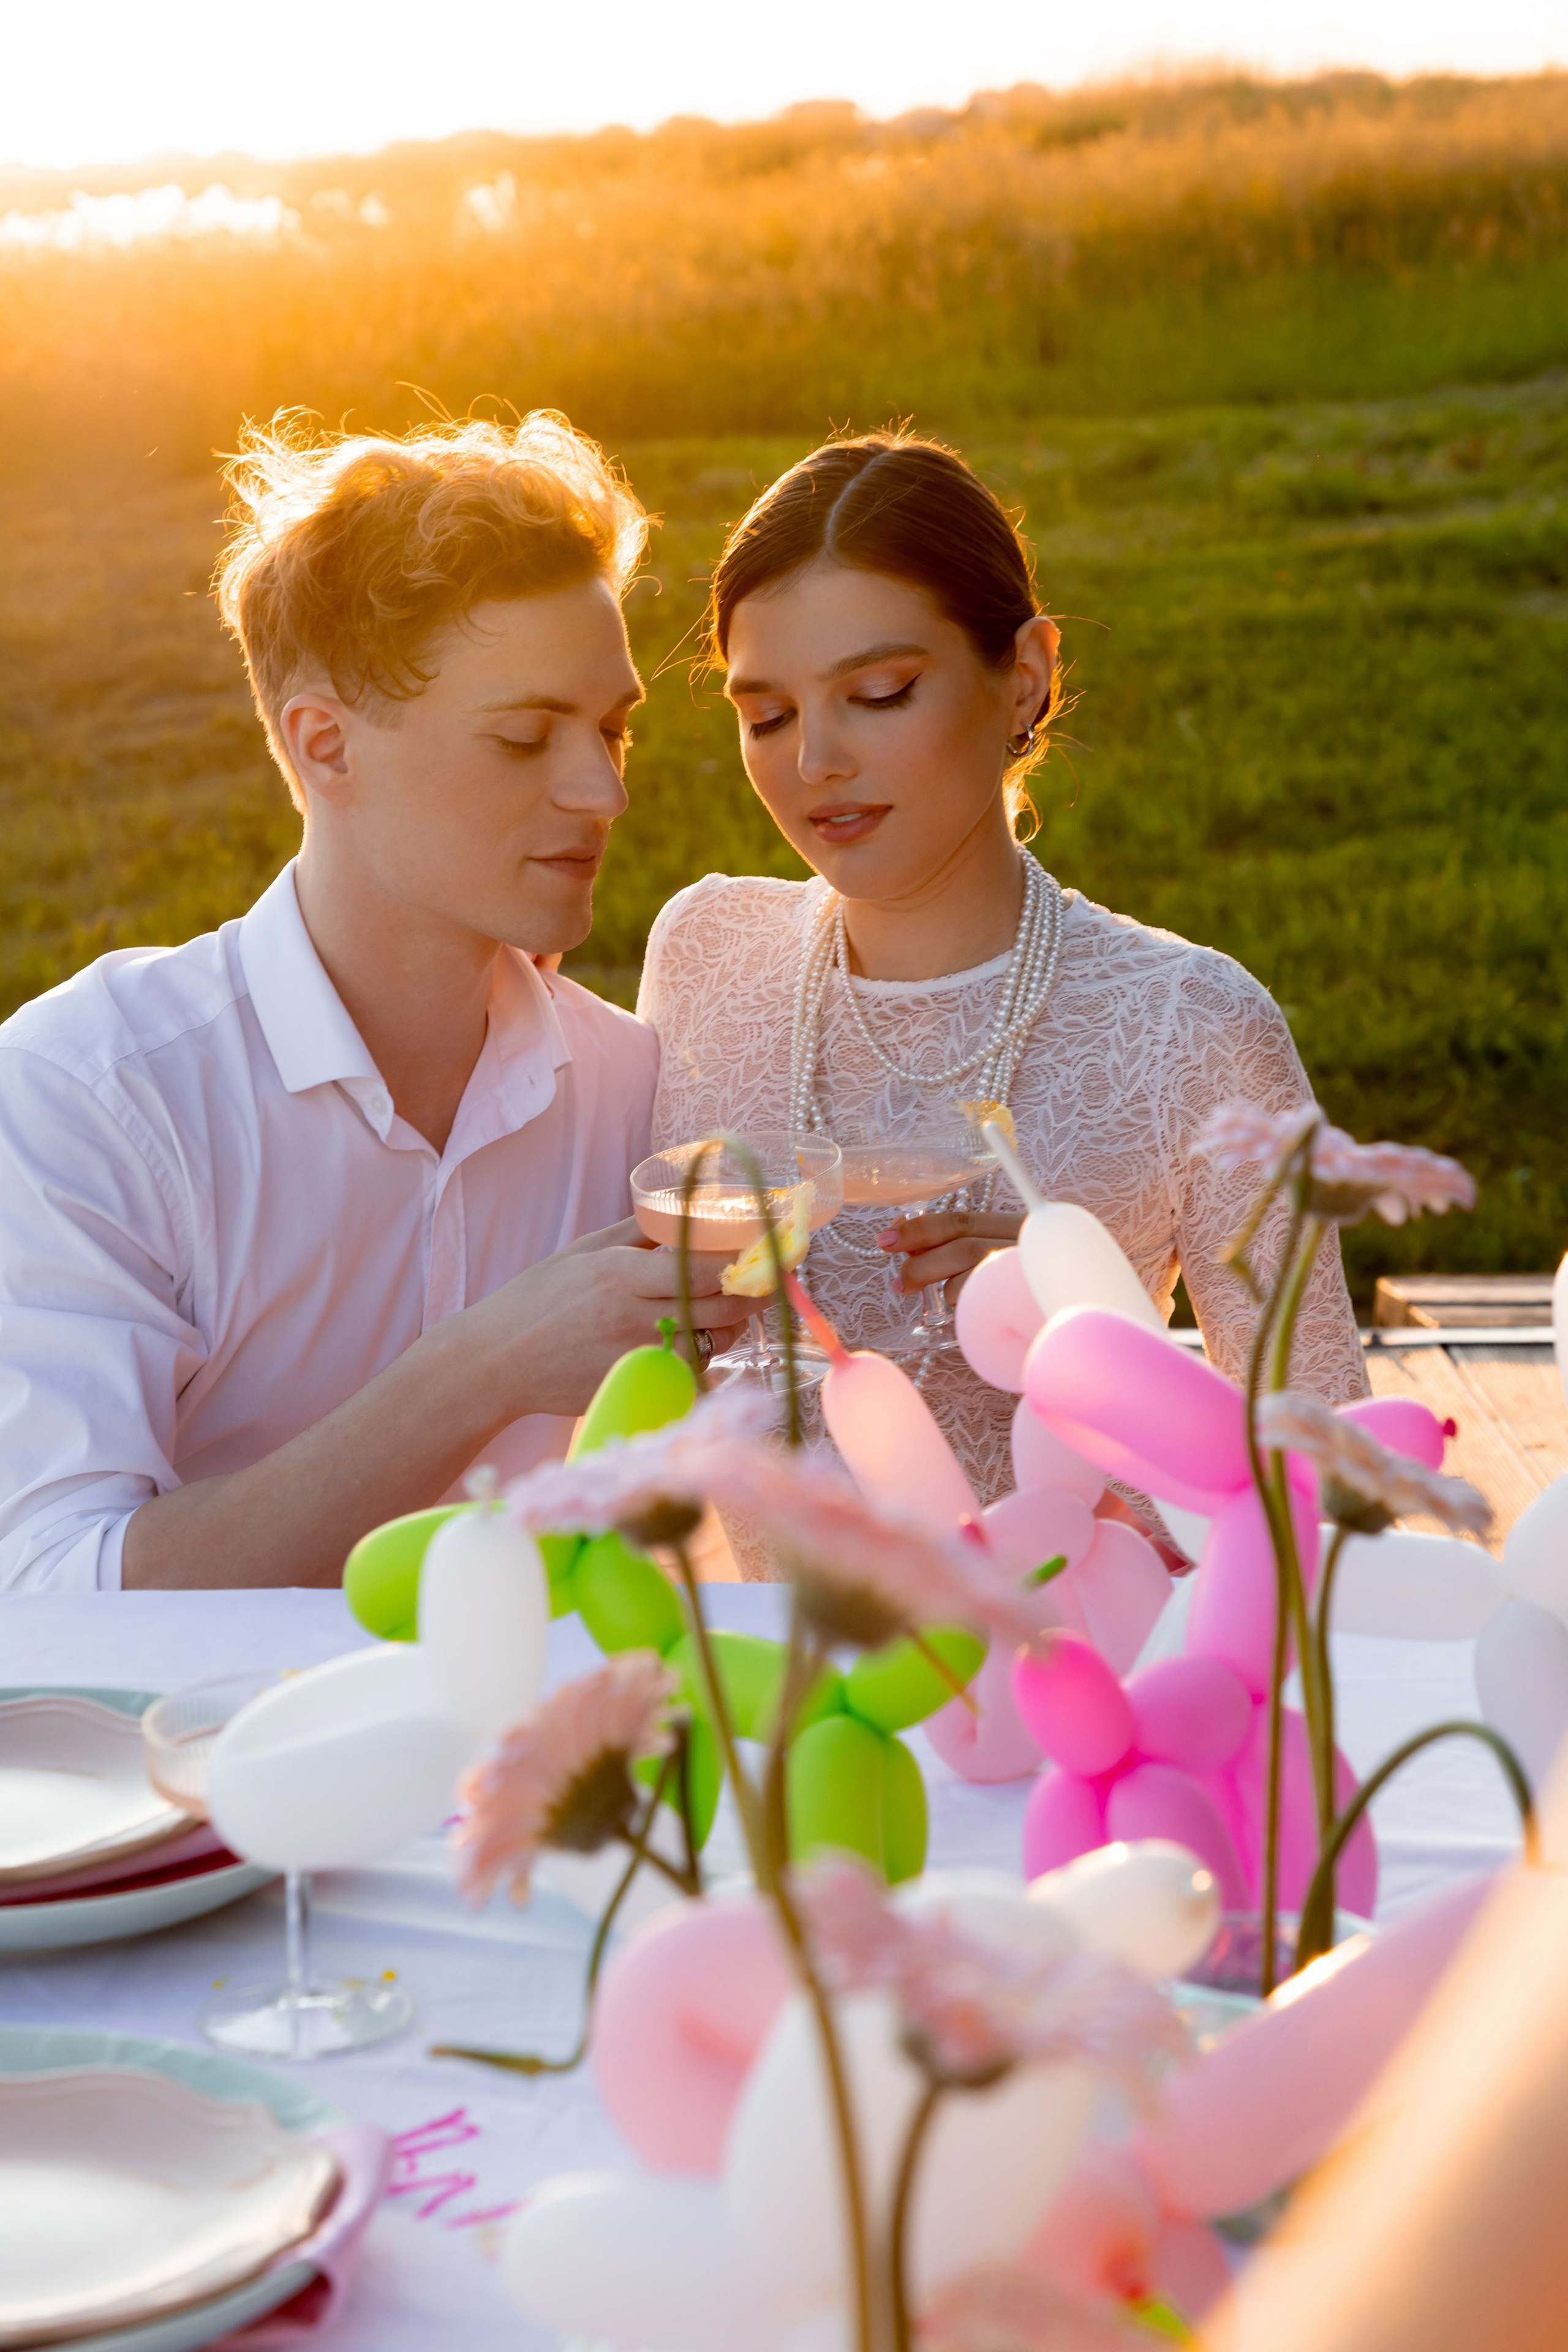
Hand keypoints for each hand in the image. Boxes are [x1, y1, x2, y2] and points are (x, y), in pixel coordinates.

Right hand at [467, 1222, 756, 1416]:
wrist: (497, 1361)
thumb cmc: (538, 1299)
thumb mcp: (584, 1251)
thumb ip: (637, 1233)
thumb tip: (687, 1213)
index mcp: (620, 1275)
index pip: (703, 1267)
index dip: (746, 1261)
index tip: (772, 1249)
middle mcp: (633, 1318)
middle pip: (721, 1308)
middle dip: (753, 1294)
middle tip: (767, 1280)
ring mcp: (637, 1359)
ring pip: (714, 1342)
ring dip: (732, 1325)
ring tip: (726, 1308)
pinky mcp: (637, 1388)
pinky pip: (691, 1371)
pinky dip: (704, 1354)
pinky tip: (696, 1339)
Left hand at [878, 1209, 1024, 1312]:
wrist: (1087, 1323)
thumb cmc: (1034, 1299)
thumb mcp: (998, 1268)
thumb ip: (960, 1253)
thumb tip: (906, 1248)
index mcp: (1015, 1227)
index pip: (960, 1219)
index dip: (919, 1228)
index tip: (885, 1237)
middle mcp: (1025, 1240)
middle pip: (962, 1239)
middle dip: (920, 1256)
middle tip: (898, 1281)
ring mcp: (1031, 1266)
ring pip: (972, 1264)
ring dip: (941, 1283)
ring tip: (930, 1299)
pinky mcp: (1034, 1295)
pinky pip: (988, 1298)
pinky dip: (969, 1307)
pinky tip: (971, 1317)